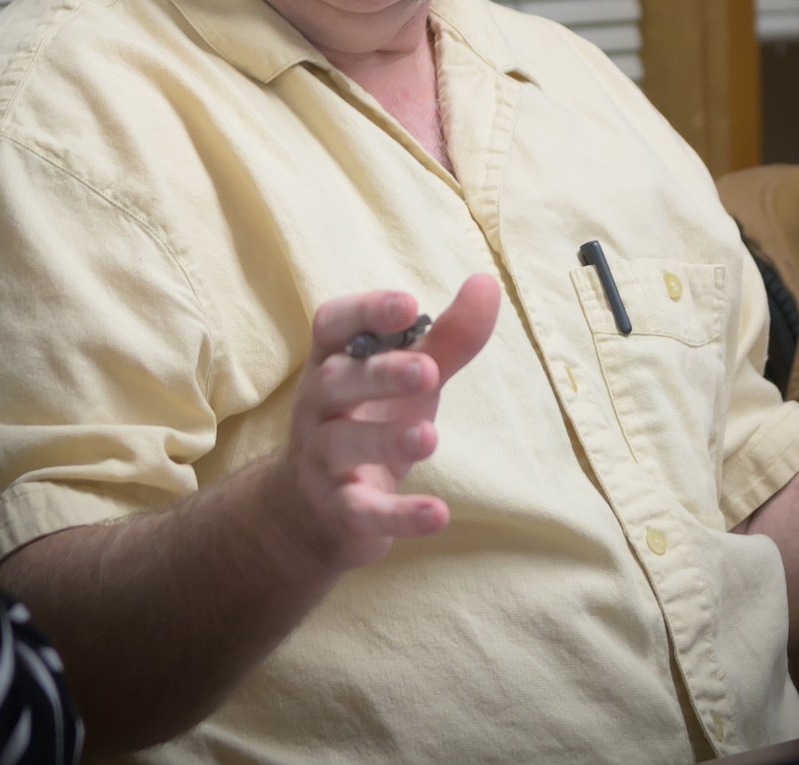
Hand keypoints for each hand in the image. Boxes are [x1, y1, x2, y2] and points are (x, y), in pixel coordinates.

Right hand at [278, 273, 500, 571]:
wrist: (312, 510)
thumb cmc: (368, 419)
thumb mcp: (409, 376)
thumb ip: (448, 336)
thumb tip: (487, 282)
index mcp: (333, 360)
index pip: (333, 325)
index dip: (366, 311)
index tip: (408, 305)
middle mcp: (317, 405)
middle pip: (337, 382)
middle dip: (381, 374)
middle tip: (428, 371)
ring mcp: (322, 460)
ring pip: (343, 445)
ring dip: (386, 440)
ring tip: (429, 437)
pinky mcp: (338, 510)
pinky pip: (362, 511)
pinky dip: (398, 515)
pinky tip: (438, 515)